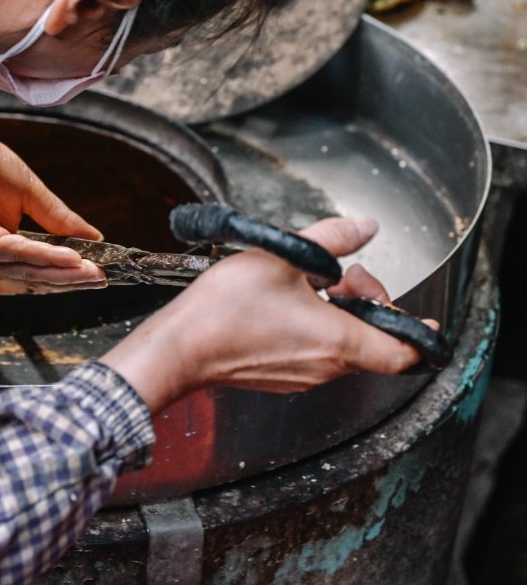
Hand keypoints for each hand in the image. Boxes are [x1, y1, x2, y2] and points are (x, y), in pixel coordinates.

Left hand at [0, 126, 105, 291]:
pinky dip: (44, 256)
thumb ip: (59, 218)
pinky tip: (70, 258)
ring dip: (63, 272)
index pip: (39, 264)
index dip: (70, 270)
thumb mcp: (29, 190)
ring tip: (93, 273)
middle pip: (35, 274)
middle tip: (103, 280)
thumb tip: (93, 238)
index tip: (99, 270)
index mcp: (1, 241)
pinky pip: (14, 252)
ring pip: (27, 269)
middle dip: (72, 278)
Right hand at [101, 217, 435, 412]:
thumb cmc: (225, 311)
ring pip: (342, 347)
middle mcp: (326, 367)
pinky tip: (283, 305)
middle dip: (364, 302)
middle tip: (339, 275)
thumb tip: (363, 227)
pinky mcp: (280, 377)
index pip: (404, 352)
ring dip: (337, 315)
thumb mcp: (283, 257)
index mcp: (338, 341)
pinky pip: (314, 355)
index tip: (422, 317)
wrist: (180, 348)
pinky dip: (314, 329)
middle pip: (372, 341)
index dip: (420, 332)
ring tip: (305, 286)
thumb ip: (331, 238)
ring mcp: (302, 377)